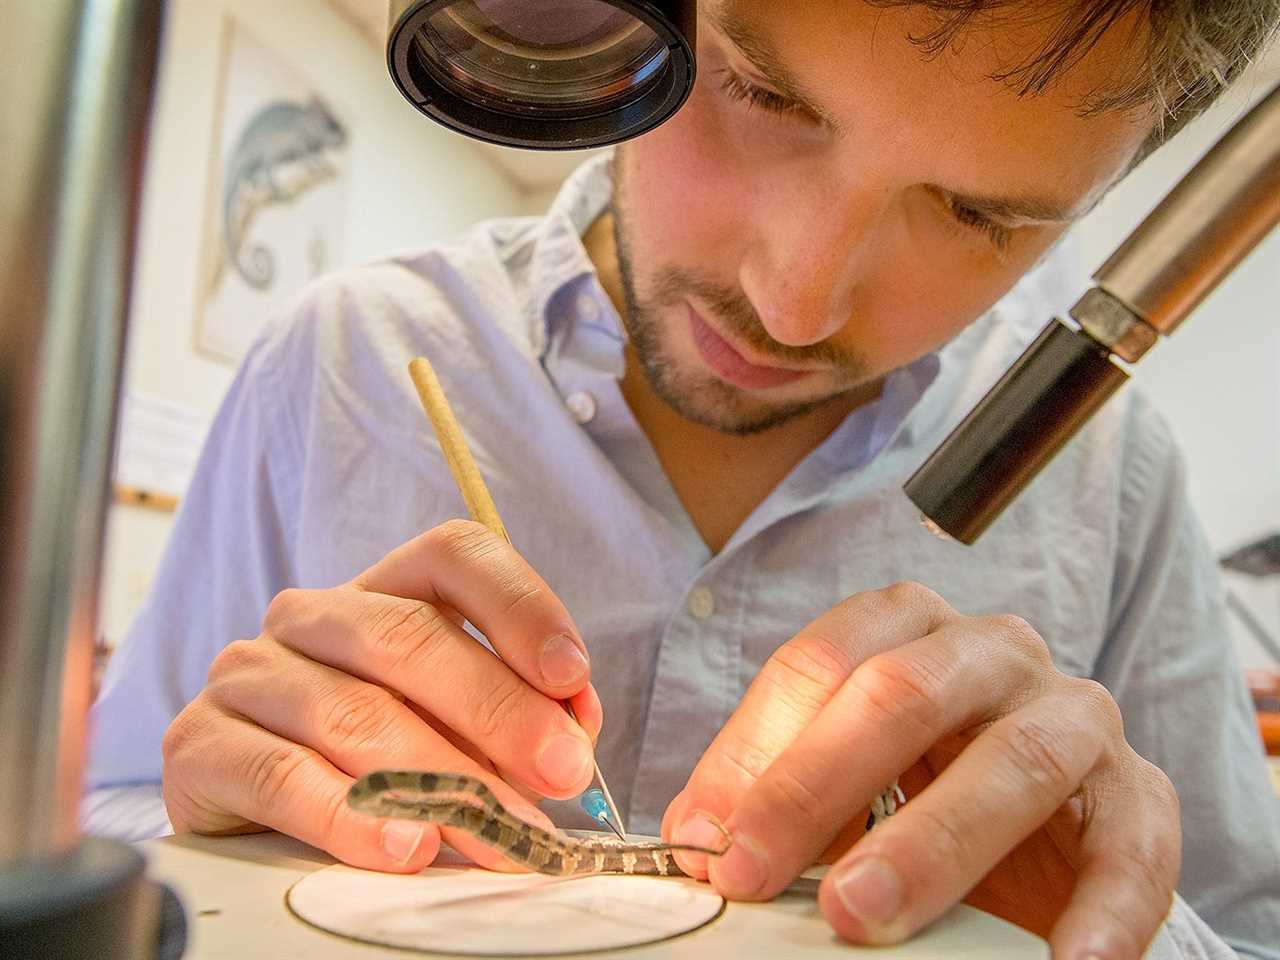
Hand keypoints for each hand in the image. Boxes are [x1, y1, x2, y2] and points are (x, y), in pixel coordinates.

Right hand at [162, 520, 601, 873]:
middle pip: (409, 636)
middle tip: (559, 770)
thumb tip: (573, 730)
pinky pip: (282, 775)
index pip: (454, 555)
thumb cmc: (378, 763)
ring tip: (499, 833)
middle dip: (497, 708)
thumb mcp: (458, 729)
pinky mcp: (198, 745)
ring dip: (441, 779)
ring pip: (355, 712)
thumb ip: (518, 719)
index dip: (520, 607)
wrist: (253, 817)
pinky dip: (352, 816)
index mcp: (384, 592)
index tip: (572, 676)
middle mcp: (312, 617)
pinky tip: (405, 847)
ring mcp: (250, 673)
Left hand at [661, 582, 1179, 959]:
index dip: (756, 750)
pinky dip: (1102, 907)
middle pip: (902, 692)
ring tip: (860, 914)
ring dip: (930, 843)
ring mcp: (1074, 714)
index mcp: (905, 627)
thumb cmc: (915, 791)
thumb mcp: (837, 782)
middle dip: (817, 785)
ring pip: (1012, 758)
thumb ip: (772, 796)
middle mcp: (992, 652)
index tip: (709, 842)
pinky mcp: (1140, 795)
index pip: (820, 663)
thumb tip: (697, 841)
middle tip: (756, 874)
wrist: (1034, 836)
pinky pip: (1131, 843)